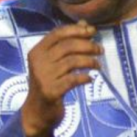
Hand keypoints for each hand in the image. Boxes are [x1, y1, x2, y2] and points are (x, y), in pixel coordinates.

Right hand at [22, 22, 100, 136]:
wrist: (37, 112)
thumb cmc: (48, 83)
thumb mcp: (53, 62)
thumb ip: (66, 43)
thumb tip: (84, 24)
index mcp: (37, 51)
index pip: (58, 33)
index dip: (77, 30)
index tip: (93, 32)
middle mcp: (38, 62)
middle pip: (67, 46)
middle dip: (88, 45)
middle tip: (100, 50)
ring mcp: (43, 77)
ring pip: (72, 62)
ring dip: (89, 61)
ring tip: (98, 65)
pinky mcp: (51, 91)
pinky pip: (73, 80)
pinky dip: (84, 77)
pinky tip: (90, 79)